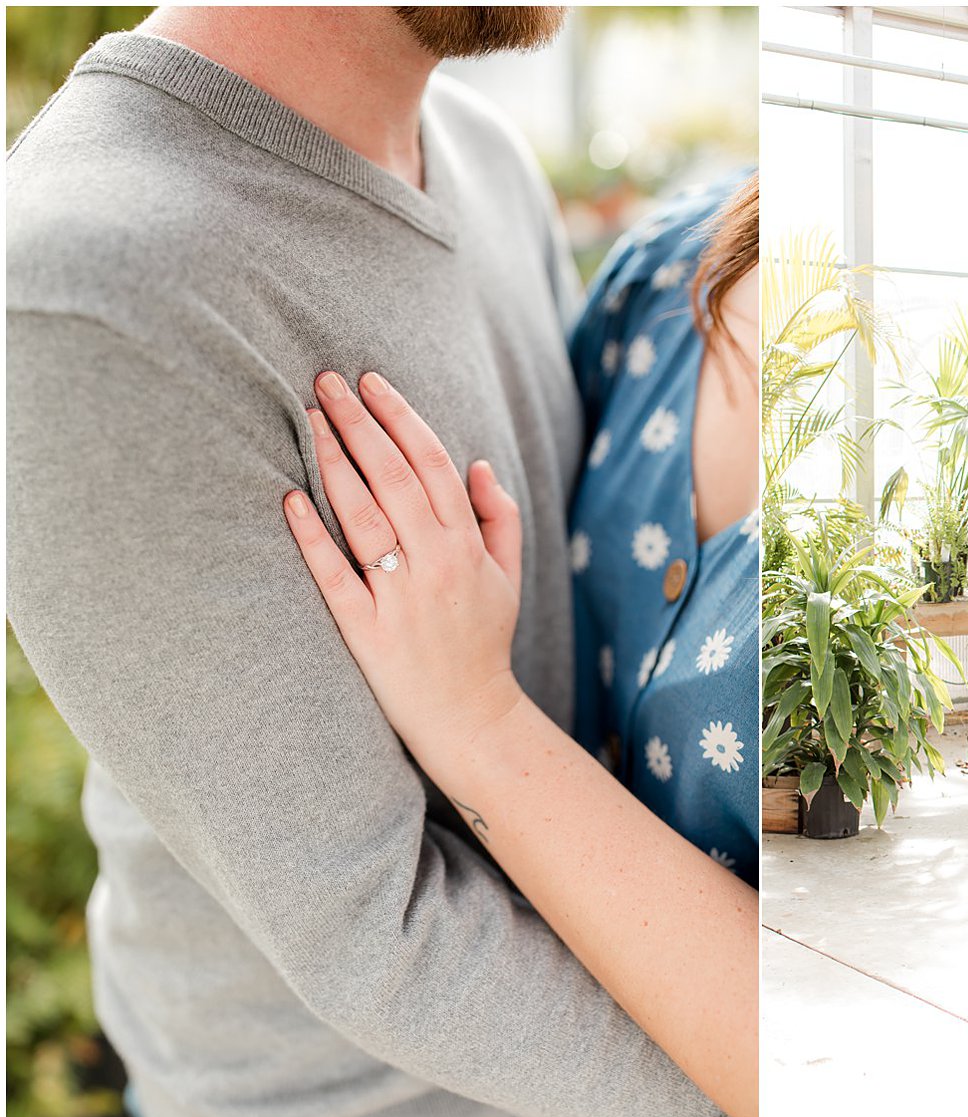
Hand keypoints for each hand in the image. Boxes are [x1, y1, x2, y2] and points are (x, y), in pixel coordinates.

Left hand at [283, 370, 524, 762]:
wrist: (469, 717)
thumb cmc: (483, 640)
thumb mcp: (508, 576)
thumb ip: (498, 518)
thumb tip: (478, 463)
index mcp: (467, 545)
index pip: (432, 464)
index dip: (400, 418)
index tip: (370, 382)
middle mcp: (435, 564)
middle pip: (394, 478)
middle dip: (359, 423)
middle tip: (325, 381)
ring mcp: (399, 596)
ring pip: (364, 516)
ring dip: (334, 463)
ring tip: (307, 420)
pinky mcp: (365, 630)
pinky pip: (335, 576)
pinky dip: (313, 537)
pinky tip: (291, 498)